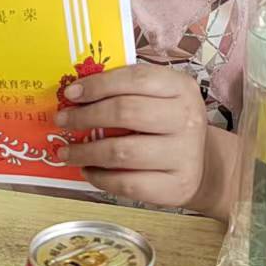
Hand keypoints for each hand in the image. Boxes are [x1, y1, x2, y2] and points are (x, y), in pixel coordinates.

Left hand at [55, 64, 207, 208]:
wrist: (203, 164)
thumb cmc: (169, 125)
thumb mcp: (159, 98)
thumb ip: (126, 90)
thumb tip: (77, 94)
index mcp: (180, 87)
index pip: (135, 78)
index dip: (98, 84)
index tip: (70, 93)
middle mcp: (186, 118)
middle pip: (125, 112)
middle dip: (85, 116)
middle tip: (62, 120)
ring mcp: (183, 154)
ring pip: (121, 152)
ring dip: (85, 151)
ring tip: (67, 151)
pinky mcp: (174, 186)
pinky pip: (126, 183)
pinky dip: (100, 177)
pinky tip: (88, 170)